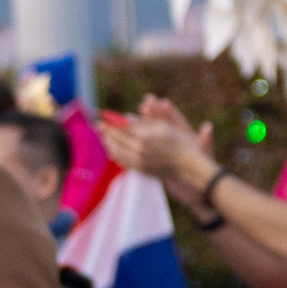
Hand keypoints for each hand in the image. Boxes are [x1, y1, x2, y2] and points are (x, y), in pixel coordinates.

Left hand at [99, 96, 213, 188]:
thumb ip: (142, 123)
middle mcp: (137, 151)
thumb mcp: (162, 126)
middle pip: (114, 139)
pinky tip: (114, 148)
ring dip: (108, 142)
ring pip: (115, 152)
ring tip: (104, 136)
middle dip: (105, 131)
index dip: (108, 122)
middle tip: (98, 125)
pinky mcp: (139, 170)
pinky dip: (115, 153)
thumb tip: (125, 119)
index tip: (101, 117)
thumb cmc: (178, 141)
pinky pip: (121, 161)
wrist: (187, 165)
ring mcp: (137, 162)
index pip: (119, 128)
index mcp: (143, 137)